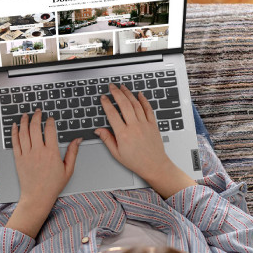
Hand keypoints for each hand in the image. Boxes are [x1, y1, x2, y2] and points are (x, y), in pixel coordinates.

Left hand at [6, 109, 80, 236]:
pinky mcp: (19, 159)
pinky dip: (14, 132)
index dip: (50, 121)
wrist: (37, 197)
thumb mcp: (68, 169)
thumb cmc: (53, 185)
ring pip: (24, 133)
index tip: (50, 118)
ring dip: (25, 121)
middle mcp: (38, 151)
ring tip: (26, 115)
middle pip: (35, 128)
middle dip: (36, 117)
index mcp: (51, 153)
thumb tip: (77, 139)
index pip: (50, 130)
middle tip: (38, 111)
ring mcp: (27, 155)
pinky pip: (15, 142)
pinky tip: (15, 126)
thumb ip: (73, 152)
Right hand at [95, 84, 195, 198]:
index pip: (112, 114)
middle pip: (124, 104)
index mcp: (123, 134)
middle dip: (116, 93)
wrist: (154, 165)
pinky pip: (148, 109)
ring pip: (135, 104)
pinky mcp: (153, 124)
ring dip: (128, 93)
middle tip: (112, 86)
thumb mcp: (117, 153)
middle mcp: (134, 127)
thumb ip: (107, 139)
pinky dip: (144, 100)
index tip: (103, 97)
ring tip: (122, 87)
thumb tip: (98, 130)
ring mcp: (144, 124)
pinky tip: (139, 94)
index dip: (106, 103)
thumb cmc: (136, 161)